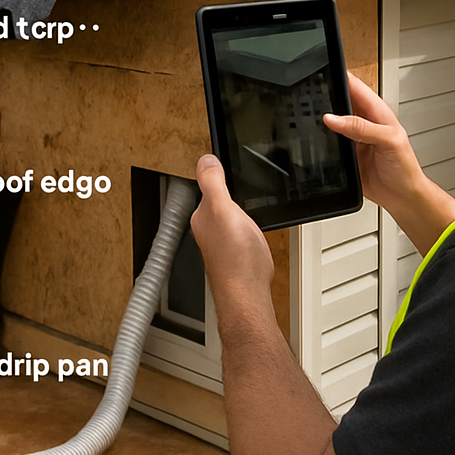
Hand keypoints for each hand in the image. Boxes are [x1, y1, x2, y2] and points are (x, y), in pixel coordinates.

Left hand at [191, 155, 273, 304]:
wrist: (247, 295)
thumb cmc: (236, 259)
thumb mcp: (224, 210)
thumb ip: (213, 183)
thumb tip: (205, 160)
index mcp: (203, 216)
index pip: (205, 187)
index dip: (216, 174)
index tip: (222, 162)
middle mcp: (209, 229)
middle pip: (216, 202)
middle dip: (225, 191)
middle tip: (233, 175)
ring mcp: (223, 242)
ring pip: (227, 217)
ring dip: (235, 208)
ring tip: (243, 198)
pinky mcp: (237, 253)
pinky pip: (238, 230)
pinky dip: (244, 224)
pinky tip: (251, 227)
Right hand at [323, 74, 422, 211]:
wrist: (401, 197)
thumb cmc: (405, 168)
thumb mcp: (389, 141)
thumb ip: (362, 128)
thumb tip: (334, 118)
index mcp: (377, 112)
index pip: (355, 87)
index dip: (341, 78)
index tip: (324, 76)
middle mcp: (363, 122)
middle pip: (339, 101)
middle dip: (325, 96)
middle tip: (310, 97)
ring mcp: (352, 138)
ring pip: (331, 121)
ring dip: (321, 119)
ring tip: (308, 116)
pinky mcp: (344, 153)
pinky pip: (327, 142)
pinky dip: (319, 139)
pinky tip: (313, 138)